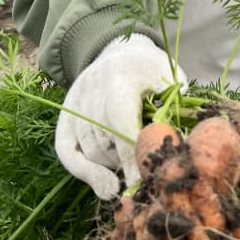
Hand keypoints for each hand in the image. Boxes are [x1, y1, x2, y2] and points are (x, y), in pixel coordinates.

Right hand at [54, 34, 184, 198]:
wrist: (121, 52)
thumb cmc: (153, 70)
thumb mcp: (170, 80)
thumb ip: (174, 109)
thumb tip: (174, 148)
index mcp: (119, 74)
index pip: (122, 122)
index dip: (134, 156)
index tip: (148, 182)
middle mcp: (89, 87)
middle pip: (105, 140)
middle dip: (128, 163)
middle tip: (150, 175)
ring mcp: (74, 101)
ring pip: (91, 150)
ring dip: (113, 165)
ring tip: (135, 163)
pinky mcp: (65, 114)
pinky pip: (67, 152)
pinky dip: (86, 173)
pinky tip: (107, 187)